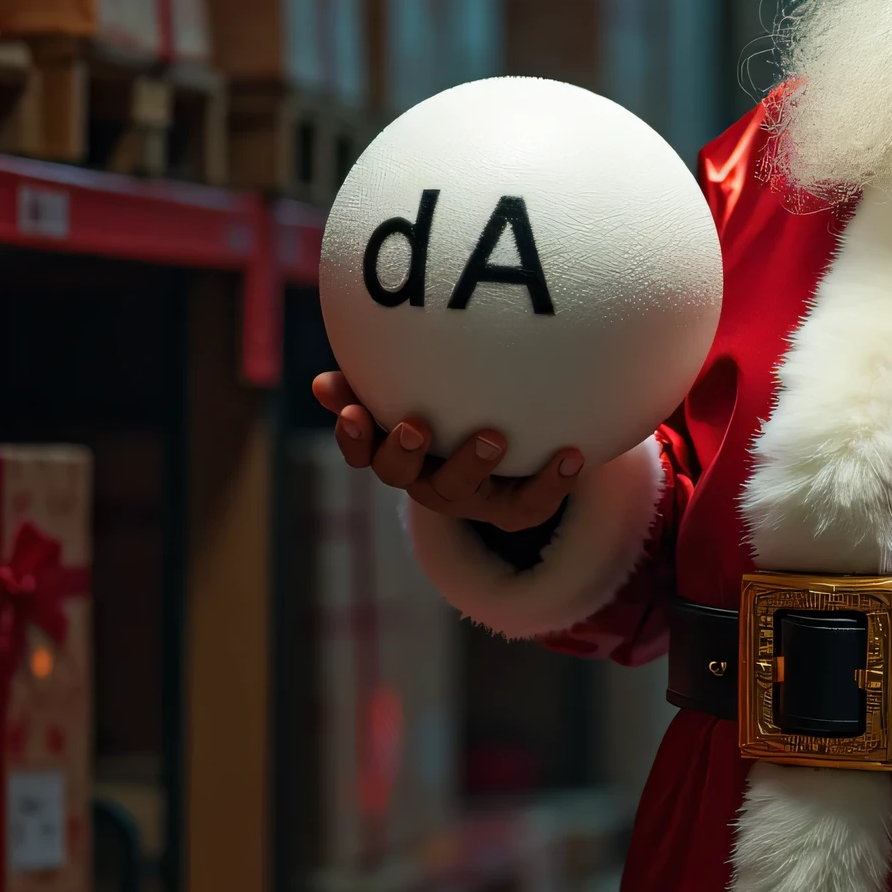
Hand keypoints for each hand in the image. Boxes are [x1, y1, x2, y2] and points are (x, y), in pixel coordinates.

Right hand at [310, 370, 583, 529]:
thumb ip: (374, 380)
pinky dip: (552, 482)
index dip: (353, 437)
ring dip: (472, 463)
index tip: (352, 413)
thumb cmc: (454, 409)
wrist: (517, 456)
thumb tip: (319, 384)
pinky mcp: (511, 511)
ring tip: (493, 437)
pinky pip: (530, 504)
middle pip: (402, 475)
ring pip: (461, 490)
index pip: (363, 450)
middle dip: (405, 453)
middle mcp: (426, 480)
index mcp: (398, 452)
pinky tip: (572, 454)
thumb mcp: (417, 392)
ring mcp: (469, 498)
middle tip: (414, 427)